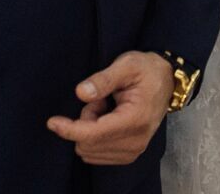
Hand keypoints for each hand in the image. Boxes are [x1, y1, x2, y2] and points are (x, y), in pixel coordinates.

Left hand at [46, 51, 174, 164]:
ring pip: (90, 150)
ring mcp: (133, 151)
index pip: (93, 134)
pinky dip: (95, 137)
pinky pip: (96, 154)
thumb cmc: (146, 70)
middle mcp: (135, 141)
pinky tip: (108, 119)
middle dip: (85, 121)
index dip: (69, 129)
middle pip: (88, 144)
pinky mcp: (129, 155)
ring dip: (90, 129)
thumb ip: (103, 79)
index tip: (52, 122)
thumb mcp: (126, 65)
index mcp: (135, 119)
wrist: (167, 81)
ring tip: (106, 107)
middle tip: (100, 99)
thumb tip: (81, 93)